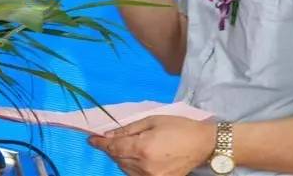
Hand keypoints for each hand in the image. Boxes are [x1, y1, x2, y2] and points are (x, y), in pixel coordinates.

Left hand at [88, 116, 215, 175]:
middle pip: (118, 159)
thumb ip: (128, 129)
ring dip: (121, 158)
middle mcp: (144, 167)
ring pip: (125, 169)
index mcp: (143, 148)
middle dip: (112, 148)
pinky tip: (137, 157)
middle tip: (112, 138)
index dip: (100, 144)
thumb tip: (108, 134)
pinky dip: (131, 166)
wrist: (202, 144)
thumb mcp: (152, 121)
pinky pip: (135, 175)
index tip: (90, 140)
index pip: (113, 148)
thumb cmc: (178, 127)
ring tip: (129, 146)